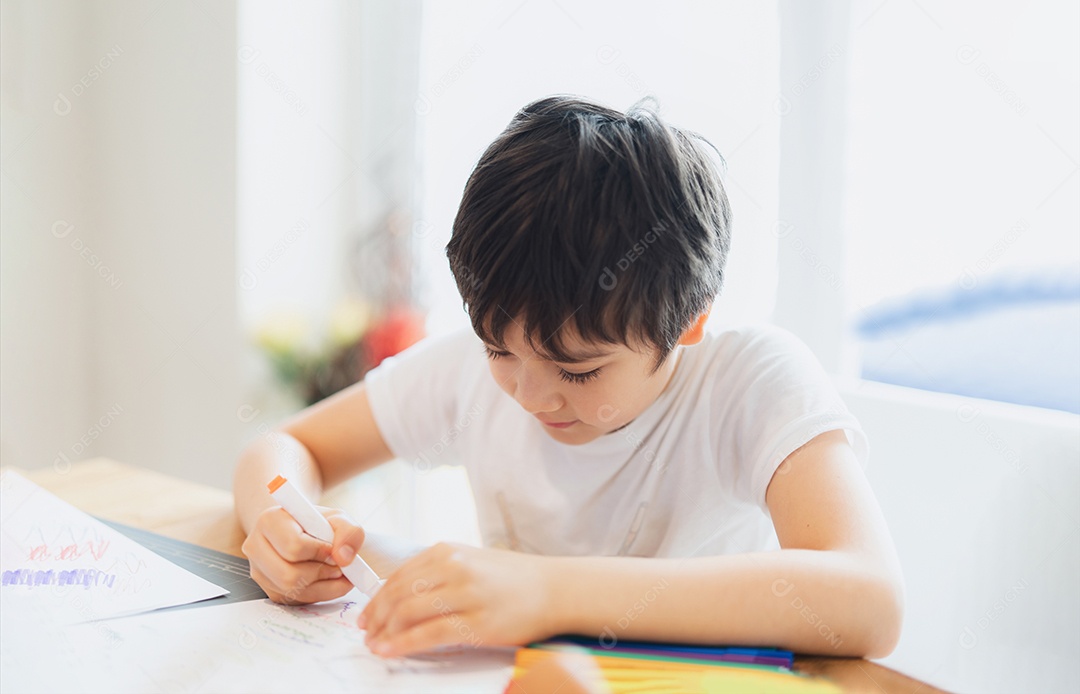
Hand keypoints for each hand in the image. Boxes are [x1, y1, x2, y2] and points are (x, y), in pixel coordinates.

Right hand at [242, 505, 365, 604]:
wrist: (302, 532)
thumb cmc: (318, 523)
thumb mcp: (338, 518)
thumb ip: (348, 532)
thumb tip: (343, 559)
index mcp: (269, 520)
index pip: (293, 546)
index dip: (319, 552)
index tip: (333, 549)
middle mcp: (256, 546)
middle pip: (288, 574)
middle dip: (321, 573)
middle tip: (339, 567)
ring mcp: (259, 570)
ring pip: (291, 590)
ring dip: (322, 586)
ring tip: (337, 574)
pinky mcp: (268, 589)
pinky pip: (294, 600)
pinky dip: (318, 594)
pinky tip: (329, 582)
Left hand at [355, 543, 558, 657]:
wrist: (554, 589)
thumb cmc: (513, 579)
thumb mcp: (470, 561)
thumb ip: (438, 572)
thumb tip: (401, 595)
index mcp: (446, 551)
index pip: (398, 576)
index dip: (376, 599)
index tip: (366, 615)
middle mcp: (452, 567)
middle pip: (398, 595)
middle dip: (375, 617)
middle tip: (365, 634)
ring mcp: (464, 594)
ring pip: (407, 614)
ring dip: (384, 632)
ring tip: (375, 646)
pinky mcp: (476, 622)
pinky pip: (428, 634)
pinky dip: (402, 644)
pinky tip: (389, 651)